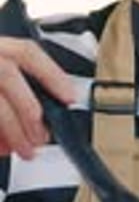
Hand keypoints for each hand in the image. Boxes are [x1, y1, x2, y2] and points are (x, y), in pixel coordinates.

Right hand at [0, 37, 74, 158]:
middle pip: (5, 73)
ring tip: (24, 150)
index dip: (51, 73)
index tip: (68, 96)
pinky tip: (0, 149)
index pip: (24, 51)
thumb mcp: (0, 79)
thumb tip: (39, 121)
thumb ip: (13, 93)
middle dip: (29, 108)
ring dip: (12, 128)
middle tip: (41, 136)